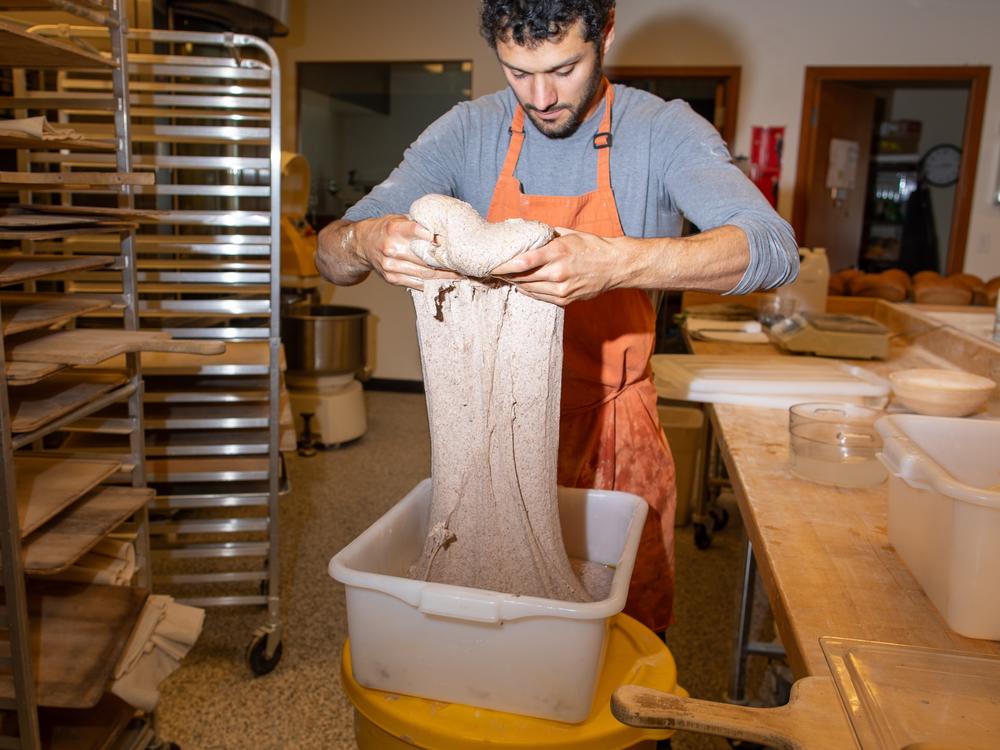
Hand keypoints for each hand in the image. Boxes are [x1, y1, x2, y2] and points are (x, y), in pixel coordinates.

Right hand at [356, 214, 460, 290]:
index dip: (435, 237)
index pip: (417, 231)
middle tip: (467, 263)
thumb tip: (444, 228)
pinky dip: (434, 284)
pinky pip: (418, 284)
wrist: (362, 244)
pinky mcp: (392, 279)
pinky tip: (447, 282)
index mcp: (394, 229)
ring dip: (446, 276)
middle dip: (448, 261)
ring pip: (425, 274)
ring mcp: (391, 266)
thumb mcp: (399, 218)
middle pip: (426, 258)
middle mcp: (391, 248)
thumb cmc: (386, 229)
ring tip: (462, 274)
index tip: (452, 241)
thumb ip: (419, 223)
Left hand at [490, 227, 625, 305]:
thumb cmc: (591, 246)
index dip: (504, 265)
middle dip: (505, 274)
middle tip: (492, 270)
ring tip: (503, 277)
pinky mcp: (564, 300)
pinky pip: (539, 297)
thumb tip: (522, 229)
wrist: (615, 266)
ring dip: (514, 283)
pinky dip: (527, 291)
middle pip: (522, 277)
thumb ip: (544, 235)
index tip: (491, 264)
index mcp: (558, 252)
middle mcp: (558, 272)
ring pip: (528, 289)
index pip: (523, 261)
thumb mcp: (568, 234)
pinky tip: (521, 285)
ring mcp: (561, 289)